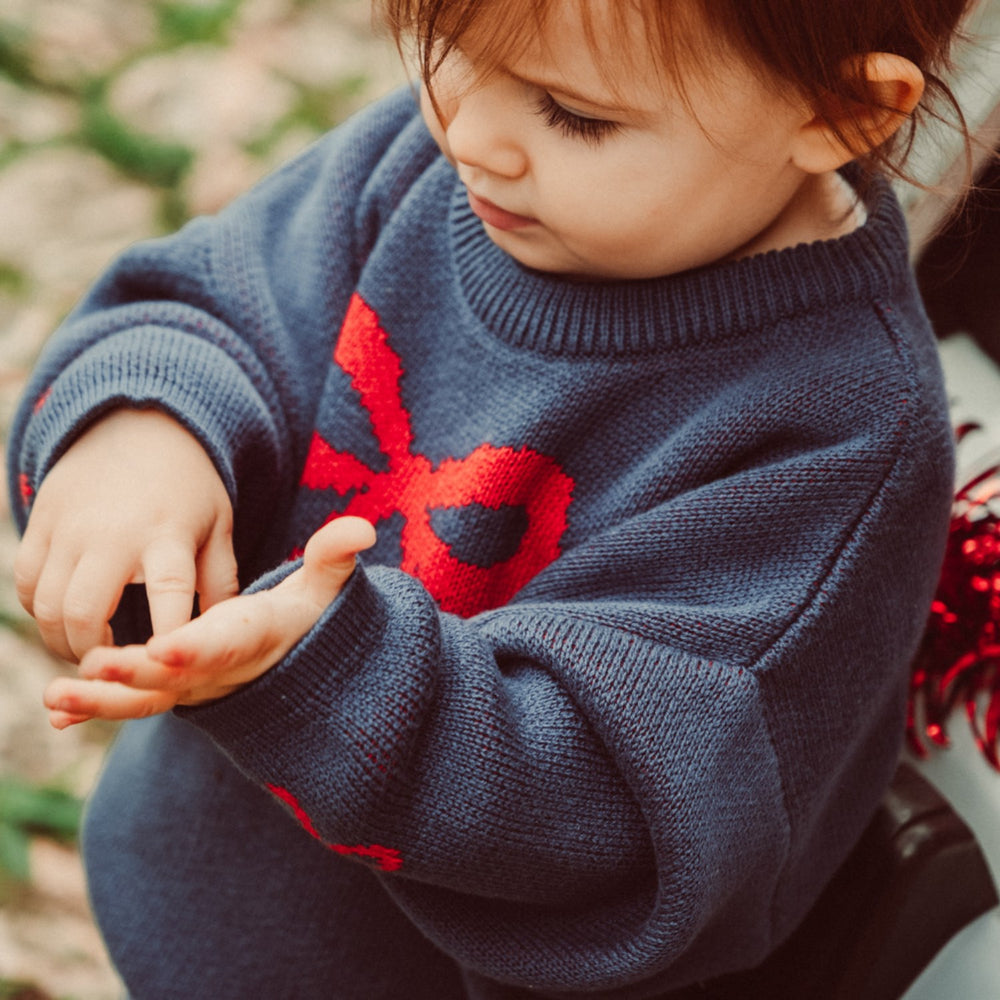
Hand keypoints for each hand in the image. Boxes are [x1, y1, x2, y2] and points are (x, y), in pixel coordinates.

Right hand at [14, 409, 237, 671]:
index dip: (167, 643)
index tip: (168, 674)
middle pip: (84, 612)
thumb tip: (219, 638)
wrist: (140, 427)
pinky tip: (65, 618)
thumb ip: (219, 581)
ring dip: (63, 640)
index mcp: (168, 535)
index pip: (168, 598)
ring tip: (90, 650)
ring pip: (47, 606)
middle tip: (113, 667)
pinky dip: (40, 612)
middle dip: (95, 655)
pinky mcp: (41, 521)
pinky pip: (25, 583)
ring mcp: (70, 527)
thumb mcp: (218, 526)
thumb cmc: (188, 489)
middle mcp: (113, 533)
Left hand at [42, 517, 376, 727]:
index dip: (196, 648)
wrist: (299, 666)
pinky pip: (134, 704)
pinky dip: (96, 709)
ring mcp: (195, 686)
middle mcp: (220, 671)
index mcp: (252, 639)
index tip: (164, 648)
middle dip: (132, 677)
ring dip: (102, 702)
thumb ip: (333, 558)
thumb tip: (363, 528)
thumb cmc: (307, 618)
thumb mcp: (324, 589)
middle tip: (88, 667)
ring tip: (56, 699)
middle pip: (174, 679)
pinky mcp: (173, 691)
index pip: (224, 645)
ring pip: (146, 701)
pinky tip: (56, 713)